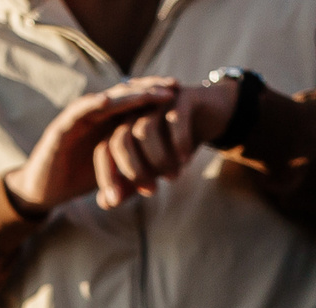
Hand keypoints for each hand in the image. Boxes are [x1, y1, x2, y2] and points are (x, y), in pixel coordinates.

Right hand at [3, 80, 179, 211]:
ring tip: (149, 92)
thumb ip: (137, 161)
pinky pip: (77, 112)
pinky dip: (91, 104)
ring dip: (128, 95)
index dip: (155, 96)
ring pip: (105, 100)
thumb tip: (170, 166)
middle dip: (149, 89)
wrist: (45, 191)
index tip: (179, 92)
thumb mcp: (115, 168)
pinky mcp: (60, 128)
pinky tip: (107, 99)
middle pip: (124, 95)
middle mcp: (93, 114)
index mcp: (107, 121)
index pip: (134, 102)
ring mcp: (77, 118)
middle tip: (173, 86)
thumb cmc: (78, 178)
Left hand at [95, 80, 239, 210]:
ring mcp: (157, 101)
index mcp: (123, 126)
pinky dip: (179, 142)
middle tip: (151, 191)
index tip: (115, 201)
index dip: (107, 176)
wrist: (210, 116)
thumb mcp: (151, 167)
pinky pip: (175, 119)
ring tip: (172, 177)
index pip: (104, 150)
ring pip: (146, 129)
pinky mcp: (182, 97)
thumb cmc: (173, 145)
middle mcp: (136, 111)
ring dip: (158, 159)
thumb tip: (105, 203)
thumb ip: (128, 183)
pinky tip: (186, 160)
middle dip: (133, 169)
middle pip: (121, 139)